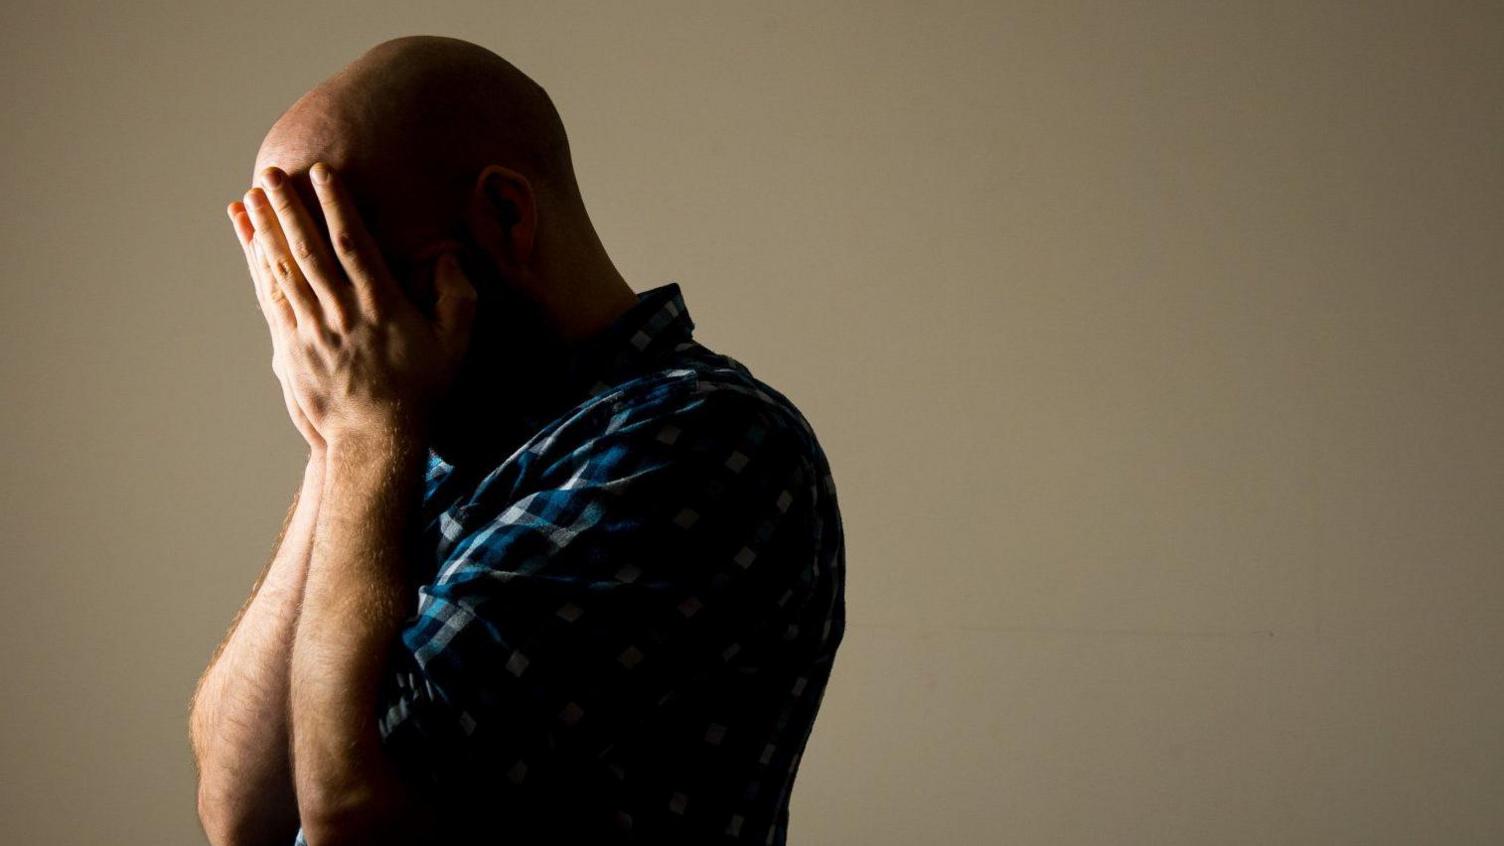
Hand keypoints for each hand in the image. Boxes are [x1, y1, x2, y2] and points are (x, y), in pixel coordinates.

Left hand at [237, 162, 477, 449]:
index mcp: (381, 306)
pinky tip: (250, 242)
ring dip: (266, 229)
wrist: (376, 440)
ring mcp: (311, 331)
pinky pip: (271, 297)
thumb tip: (448, 259)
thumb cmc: (421, 390)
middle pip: (308, 249)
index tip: (323, 173)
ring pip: (283, 269)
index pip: (354, 244)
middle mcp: (341, 313)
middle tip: (272, 171)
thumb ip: (458, 297)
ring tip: (252, 195)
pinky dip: (257, 265)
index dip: (337, 205)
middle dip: (289, 207)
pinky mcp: (290, 348)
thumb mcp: (456, 344)